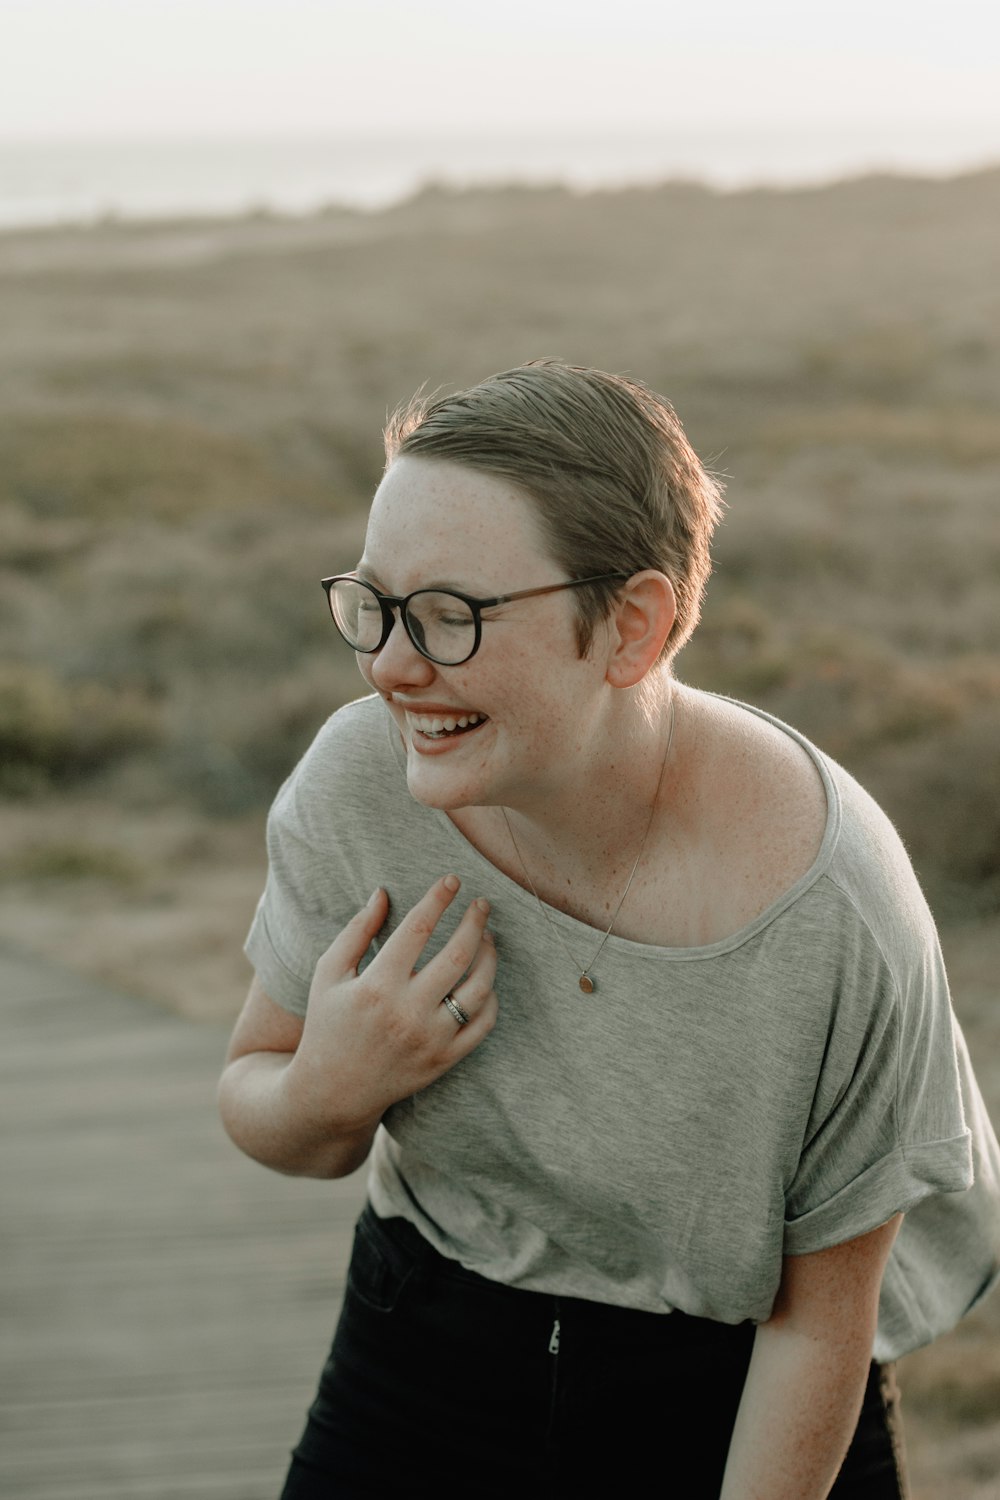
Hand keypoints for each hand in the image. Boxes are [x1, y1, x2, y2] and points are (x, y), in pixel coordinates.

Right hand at [288, 875, 496, 1135]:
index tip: (452, 880)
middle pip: (458, 954)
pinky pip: (484, 1023)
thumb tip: (383, 893)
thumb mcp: (329, 974)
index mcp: (377, 985)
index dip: (439, 898)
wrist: (333, 1092)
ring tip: (488, 936)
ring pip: (479, 988)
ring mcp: (431, 1039)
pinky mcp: (445, 1060)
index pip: (418, 928)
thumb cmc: (328, 1025)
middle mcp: (408, 1012)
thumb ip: (357, 931)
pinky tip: (485, 978)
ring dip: (490, 955)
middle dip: (475, 920)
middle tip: (482, 903)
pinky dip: (491, 997)